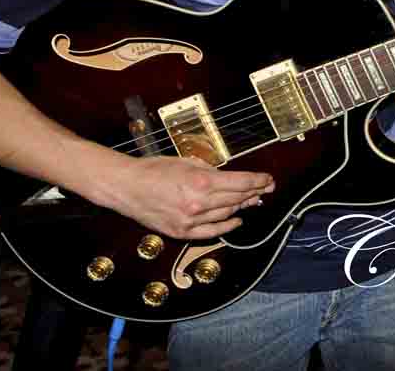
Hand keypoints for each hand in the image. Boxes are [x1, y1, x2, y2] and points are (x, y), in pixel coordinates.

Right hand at [102, 155, 273, 239]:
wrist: (126, 187)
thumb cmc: (154, 169)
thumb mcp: (187, 162)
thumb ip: (211, 171)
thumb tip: (231, 178)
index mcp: (202, 182)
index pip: (242, 182)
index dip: (259, 181)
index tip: (269, 179)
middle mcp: (199, 203)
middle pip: (237, 199)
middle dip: (255, 192)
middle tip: (267, 188)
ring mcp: (190, 220)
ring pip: (227, 214)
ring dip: (242, 207)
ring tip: (253, 200)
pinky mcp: (181, 232)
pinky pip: (211, 232)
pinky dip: (227, 227)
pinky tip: (237, 220)